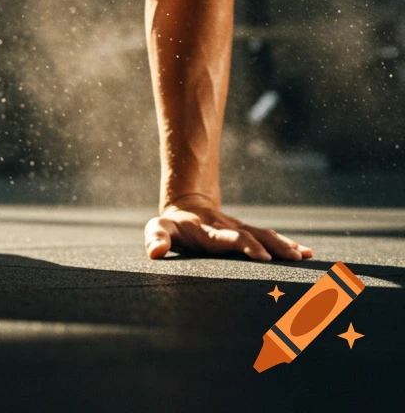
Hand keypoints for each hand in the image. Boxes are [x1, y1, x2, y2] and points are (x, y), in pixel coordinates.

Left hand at [144, 198, 313, 261]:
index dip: (245, 246)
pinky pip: (269, 236)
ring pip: (265, 234)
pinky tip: (307, 252)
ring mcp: (240, 228)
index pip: (229, 238)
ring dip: (284, 245)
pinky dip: (288, 244)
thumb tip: (154, 252)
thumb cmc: (172, 225)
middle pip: (254, 235)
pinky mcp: (248, 231)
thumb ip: (156, 238)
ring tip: (304, 256)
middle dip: (273, 246)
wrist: (187, 204)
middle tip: (294, 258)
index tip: (263, 258)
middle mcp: (228, 228)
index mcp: (209, 231)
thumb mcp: (159, 228)